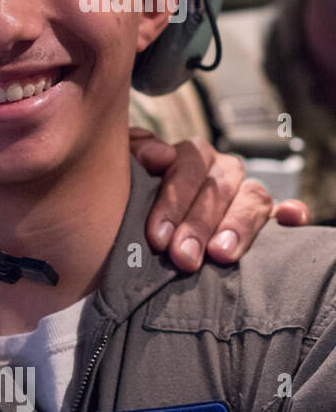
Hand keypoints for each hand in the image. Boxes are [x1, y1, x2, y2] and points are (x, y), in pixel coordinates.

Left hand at [130, 128, 310, 271]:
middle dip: (199, 225)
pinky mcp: (263, 215)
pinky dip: (290, 214)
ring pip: (253, 198)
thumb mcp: (120, 170)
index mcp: (189, 155)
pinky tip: (291, 220)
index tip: (157, 237)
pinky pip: (283, 210)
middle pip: (219, 188)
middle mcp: (220, 170)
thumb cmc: (124, 194)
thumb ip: (132, 154)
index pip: (188, 166)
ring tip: (220, 255)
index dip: (173, 201)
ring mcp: (243, 191)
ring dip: (238, 226)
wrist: (124, 221)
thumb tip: (159, 156)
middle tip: (183, 258)